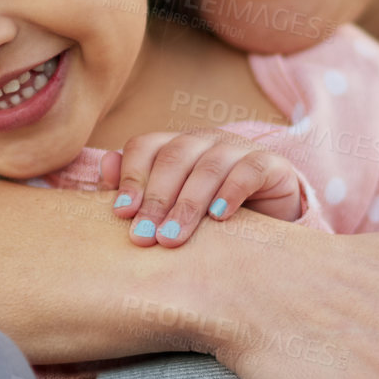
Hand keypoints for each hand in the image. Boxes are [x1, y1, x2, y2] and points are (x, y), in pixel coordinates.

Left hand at [101, 131, 303, 244]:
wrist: (272, 222)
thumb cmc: (210, 217)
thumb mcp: (173, 206)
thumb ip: (137, 187)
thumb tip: (105, 164)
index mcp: (176, 146)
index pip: (145, 146)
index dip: (131, 177)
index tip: (122, 214)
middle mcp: (205, 141)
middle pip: (175, 157)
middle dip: (156, 199)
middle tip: (145, 237)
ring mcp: (239, 148)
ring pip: (209, 166)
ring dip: (188, 203)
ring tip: (173, 237)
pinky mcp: (270, 164)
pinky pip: (250, 170)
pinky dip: (233, 191)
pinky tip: (219, 217)